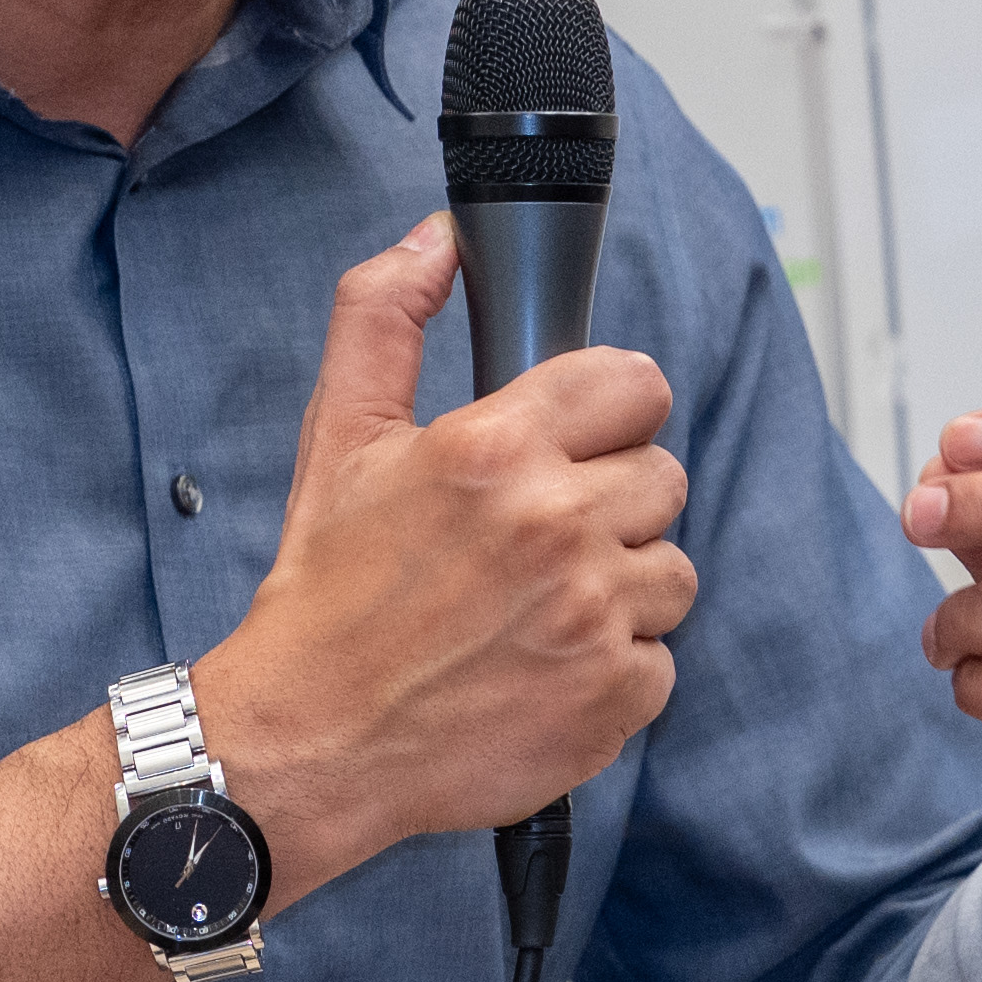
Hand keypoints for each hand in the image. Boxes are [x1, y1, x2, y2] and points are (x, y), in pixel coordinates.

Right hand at [196, 214, 694, 887]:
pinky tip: (542, 668)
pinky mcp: (614, 697)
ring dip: (619, 588)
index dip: (605, 413)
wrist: (309, 739)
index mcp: (497, 450)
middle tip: (535, 540)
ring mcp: (593, 618)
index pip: (634, 384)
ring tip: (536, 609)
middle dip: (607, 503)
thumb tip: (436, 242)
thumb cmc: (325, 593)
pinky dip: (613, 668)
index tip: (576, 443)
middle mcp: (556, 528)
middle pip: (662, 477)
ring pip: (672, 571)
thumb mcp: (339, 436)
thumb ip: (384, 316)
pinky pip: (661, 660)